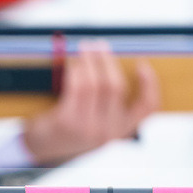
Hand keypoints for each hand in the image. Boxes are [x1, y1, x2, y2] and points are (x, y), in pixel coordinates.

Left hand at [22, 40, 159, 165]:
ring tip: (85, 48)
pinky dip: (76, 70)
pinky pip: (77, 87)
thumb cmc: (71, 129)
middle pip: (116, 87)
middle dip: (108, 61)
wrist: (42, 148)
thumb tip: (113, 63)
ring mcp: (87, 128)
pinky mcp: (67, 122)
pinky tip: (73, 63)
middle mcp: (108, 132)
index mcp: (121, 131)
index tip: (142, 65)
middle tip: (100, 45)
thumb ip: (109, 104)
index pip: (147, 108)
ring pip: (96, 84)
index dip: (150, 84)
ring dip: (90, 60)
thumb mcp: (97, 123)